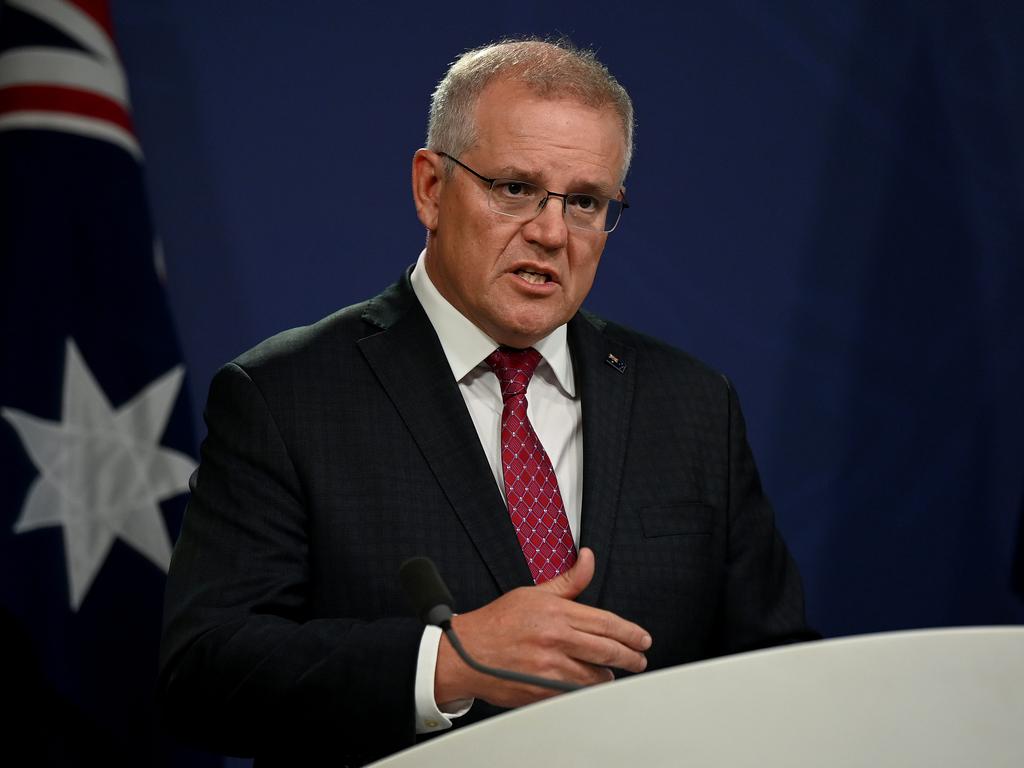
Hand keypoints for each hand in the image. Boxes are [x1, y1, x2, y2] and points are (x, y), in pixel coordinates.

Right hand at [434, 548, 651, 707]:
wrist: (465, 653)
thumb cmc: (498, 623)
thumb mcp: (533, 593)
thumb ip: (569, 581)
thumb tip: (588, 559)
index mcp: (556, 613)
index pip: (606, 624)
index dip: (631, 633)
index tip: (642, 639)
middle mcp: (555, 641)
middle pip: (607, 652)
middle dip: (630, 657)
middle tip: (639, 660)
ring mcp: (548, 669)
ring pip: (594, 677)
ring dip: (606, 676)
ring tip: (608, 672)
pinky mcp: (541, 692)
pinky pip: (574, 695)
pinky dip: (584, 691)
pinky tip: (586, 685)